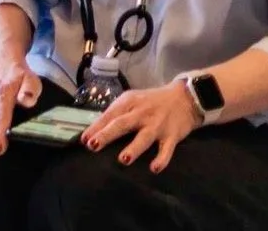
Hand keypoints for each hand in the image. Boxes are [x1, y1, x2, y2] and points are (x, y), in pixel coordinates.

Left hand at [81, 82, 202, 170]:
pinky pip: (167, 149)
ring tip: (123, 160)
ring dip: (133, 149)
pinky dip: (161, 159)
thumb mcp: (132, 100)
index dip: (96, 128)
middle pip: (122, 124)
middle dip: (107, 135)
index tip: (83, 140)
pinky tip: (154, 168)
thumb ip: (117, 113)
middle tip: (93, 145)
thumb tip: (96, 129)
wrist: (184, 98)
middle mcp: (142, 114)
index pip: (109, 116)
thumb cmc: (151, 101)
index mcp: (128, 102)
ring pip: (144, 138)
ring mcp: (157, 125)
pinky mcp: (172, 136)